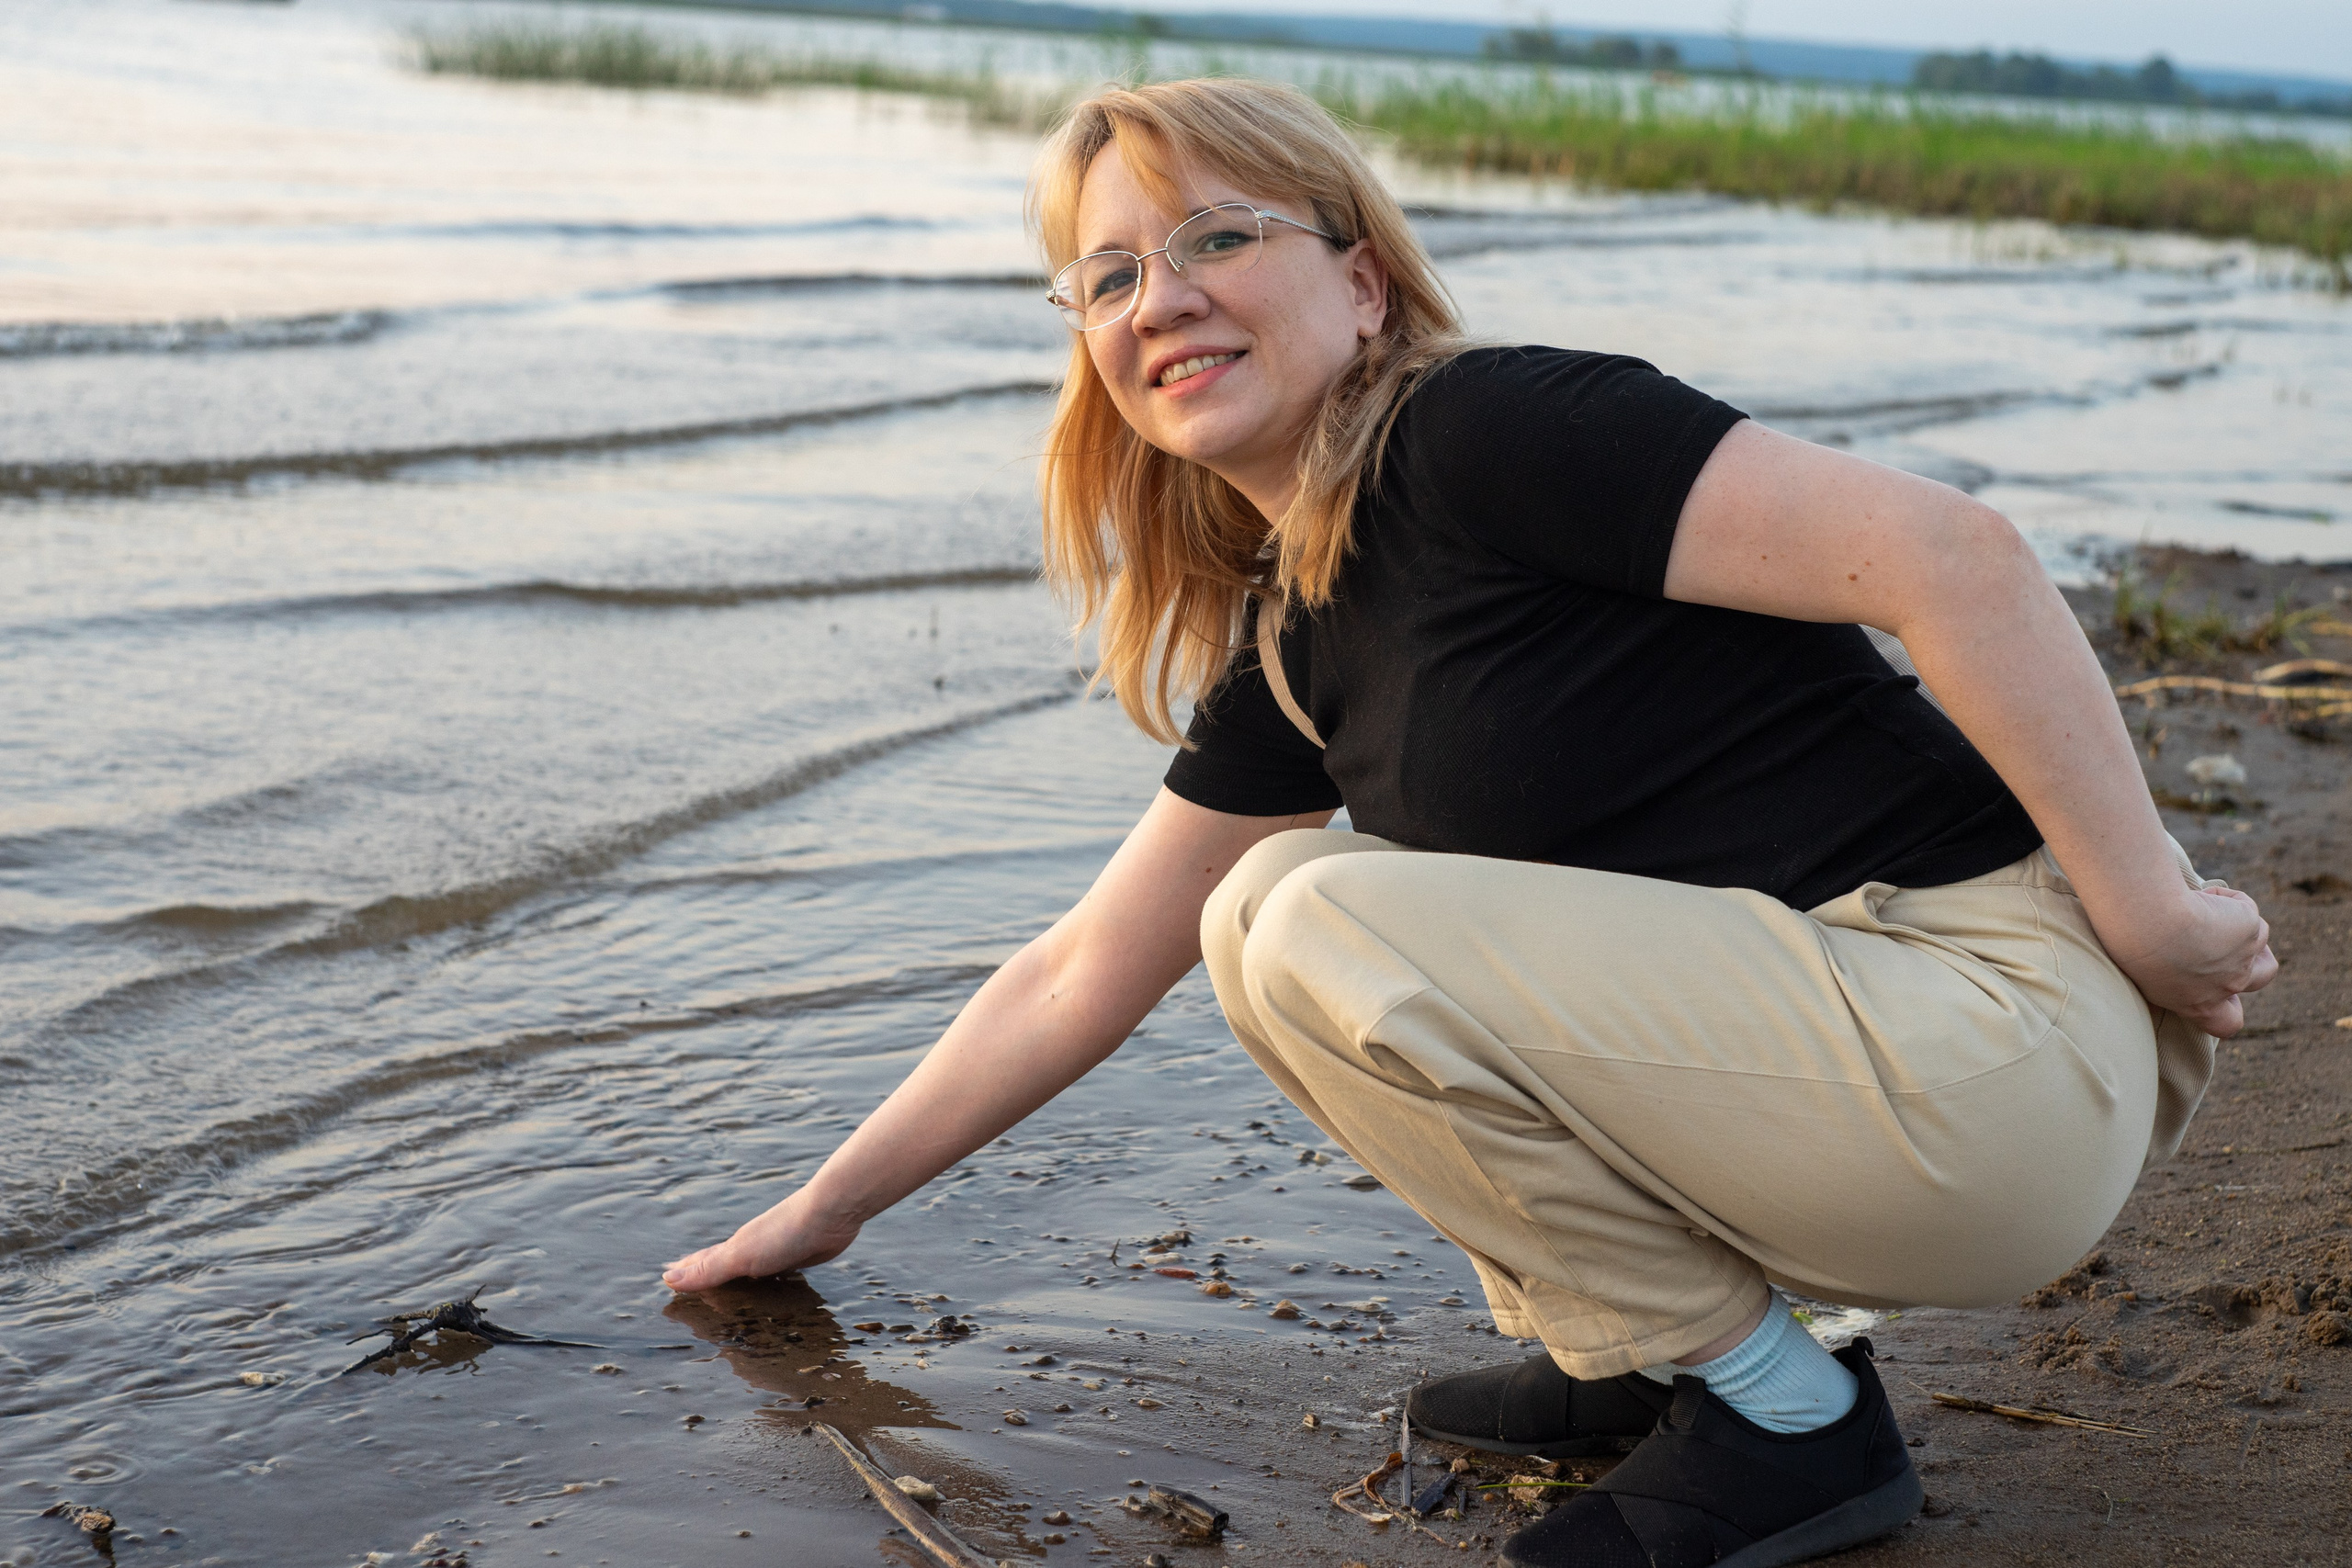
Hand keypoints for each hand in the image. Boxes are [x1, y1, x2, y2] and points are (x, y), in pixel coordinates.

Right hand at [661, 1189, 860, 1291]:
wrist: (831, 1213)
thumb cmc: (784, 1232)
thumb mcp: (740, 1255)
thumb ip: (707, 1269)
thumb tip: (666, 1279)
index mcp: (736, 1248)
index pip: (704, 1262)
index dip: (686, 1271)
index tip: (667, 1278)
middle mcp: (754, 1249)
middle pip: (725, 1264)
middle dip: (707, 1273)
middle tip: (689, 1282)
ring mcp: (777, 1252)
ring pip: (751, 1271)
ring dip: (738, 1280)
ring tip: (728, 1288)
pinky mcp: (801, 1258)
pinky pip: (777, 1275)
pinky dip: (768, 1282)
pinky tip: (772, 1284)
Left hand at [2099, 883, 2277, 1037]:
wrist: (2150, 926)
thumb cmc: (2132, 947)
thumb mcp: (2141, 969)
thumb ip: (2162, 970)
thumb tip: (2167, 953)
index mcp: (2195, 1002)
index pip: (2226, 1023)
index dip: (2230, 1008)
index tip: (2219, 991)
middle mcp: (2225, 986)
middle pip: (2259, 978)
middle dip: (2253, 959)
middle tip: (2226, 937)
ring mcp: (2243, 959)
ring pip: (2259, 939)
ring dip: (2242, 924)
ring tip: (2211, 908)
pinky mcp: (2251, 930)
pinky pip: (2244, 907)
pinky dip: (2224, 898)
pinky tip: (2201, 894)